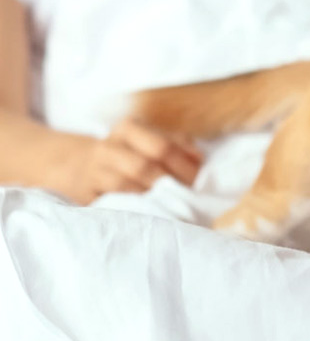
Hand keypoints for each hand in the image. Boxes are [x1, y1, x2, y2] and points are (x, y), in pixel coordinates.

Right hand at [61, 118, 203, 204]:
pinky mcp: (84, 194)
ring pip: (127, 185)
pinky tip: (151, 212)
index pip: (162, 146)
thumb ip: (177, 144)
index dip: (184, 164)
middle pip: (145, 166)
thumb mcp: (149, 140)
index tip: (200, 179)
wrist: (78, 166)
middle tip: (190, 196)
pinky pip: (112, 202)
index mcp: (128, 128)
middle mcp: (108, 146)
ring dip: (153, 197)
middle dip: (172, 183)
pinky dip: (134, 207)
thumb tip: (200, 159)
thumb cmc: (127, 153)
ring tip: (174, 205)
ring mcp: (93, 170)